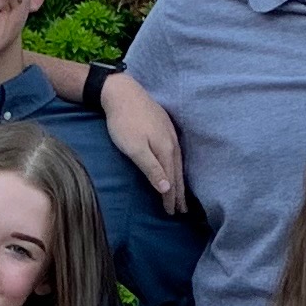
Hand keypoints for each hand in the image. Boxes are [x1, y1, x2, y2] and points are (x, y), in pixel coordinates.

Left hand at [97, 71, 185, 207]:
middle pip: (177, 173)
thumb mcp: (134, 148)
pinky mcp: (165, 127)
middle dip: (179, 193)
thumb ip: (151, 168)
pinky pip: (174, 153)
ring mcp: (169, 134)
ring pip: (177, 162)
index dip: (171, 197)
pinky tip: (174, 167)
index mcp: (165, 150)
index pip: (171, 180)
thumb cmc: (124, 122)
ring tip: (180, 193)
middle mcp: (172, 143)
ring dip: (179, 180)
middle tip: (182, 210)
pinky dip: (176, 165)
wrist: (123, 92)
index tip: (171, 213)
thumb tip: (166, 188)